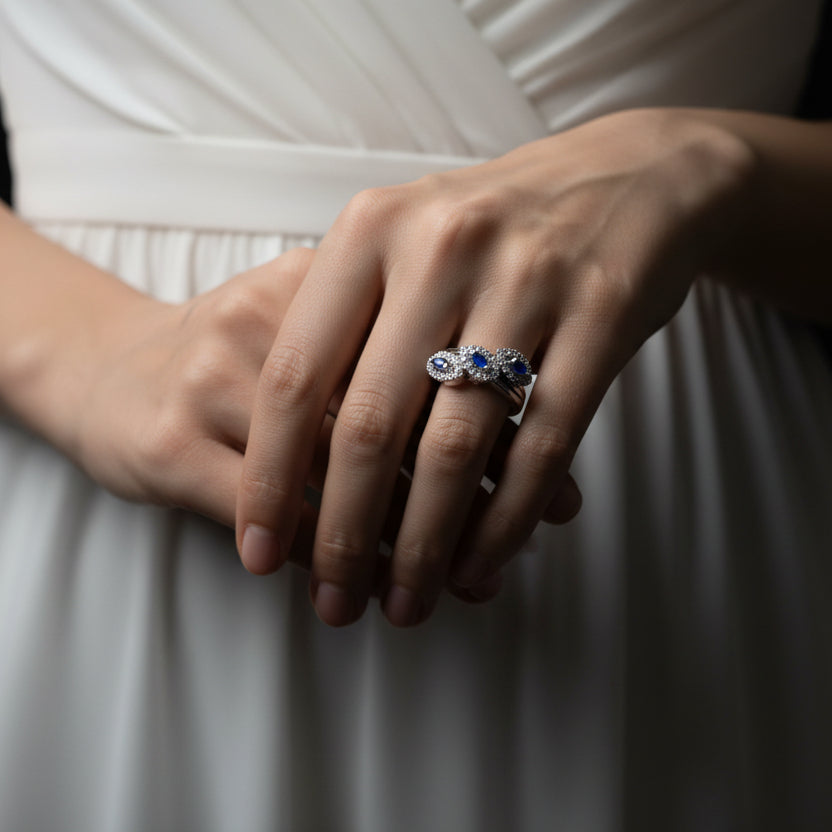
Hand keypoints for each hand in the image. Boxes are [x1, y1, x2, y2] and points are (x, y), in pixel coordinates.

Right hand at [68, 245, 530, 596]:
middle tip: (510, 550)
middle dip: (460, 494)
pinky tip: (356, 585)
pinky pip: (269, 511)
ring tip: (444, 585)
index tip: (553, 494)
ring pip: (332, 471)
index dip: (502, 430)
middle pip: (390, 414)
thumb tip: (524, 428)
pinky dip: (321, 552)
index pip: (433, 357)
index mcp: (325, 277)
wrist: (115, 369)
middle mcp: (270, 317)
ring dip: (396, 537)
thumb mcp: (323, 331)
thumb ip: (407, 360)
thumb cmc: (244, 360)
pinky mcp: (170, 442)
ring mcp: (214, 378)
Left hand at [236, 108, 753, 626]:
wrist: (626, 176)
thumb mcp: (405, 242)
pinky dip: (505, 521)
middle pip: (370, 425)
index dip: (270, 476)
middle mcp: (440, 249)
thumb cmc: (493, 226)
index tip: (256, 552)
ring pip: (456, 448)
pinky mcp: (600, 319)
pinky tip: (480, 567)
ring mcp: (526, 281)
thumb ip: (346, 326)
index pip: (297, 375)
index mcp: (371, 230)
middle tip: (332, 603)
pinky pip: (542, 445)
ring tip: (405, 603)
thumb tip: (295, 459)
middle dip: (343, 534)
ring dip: (423, 545)